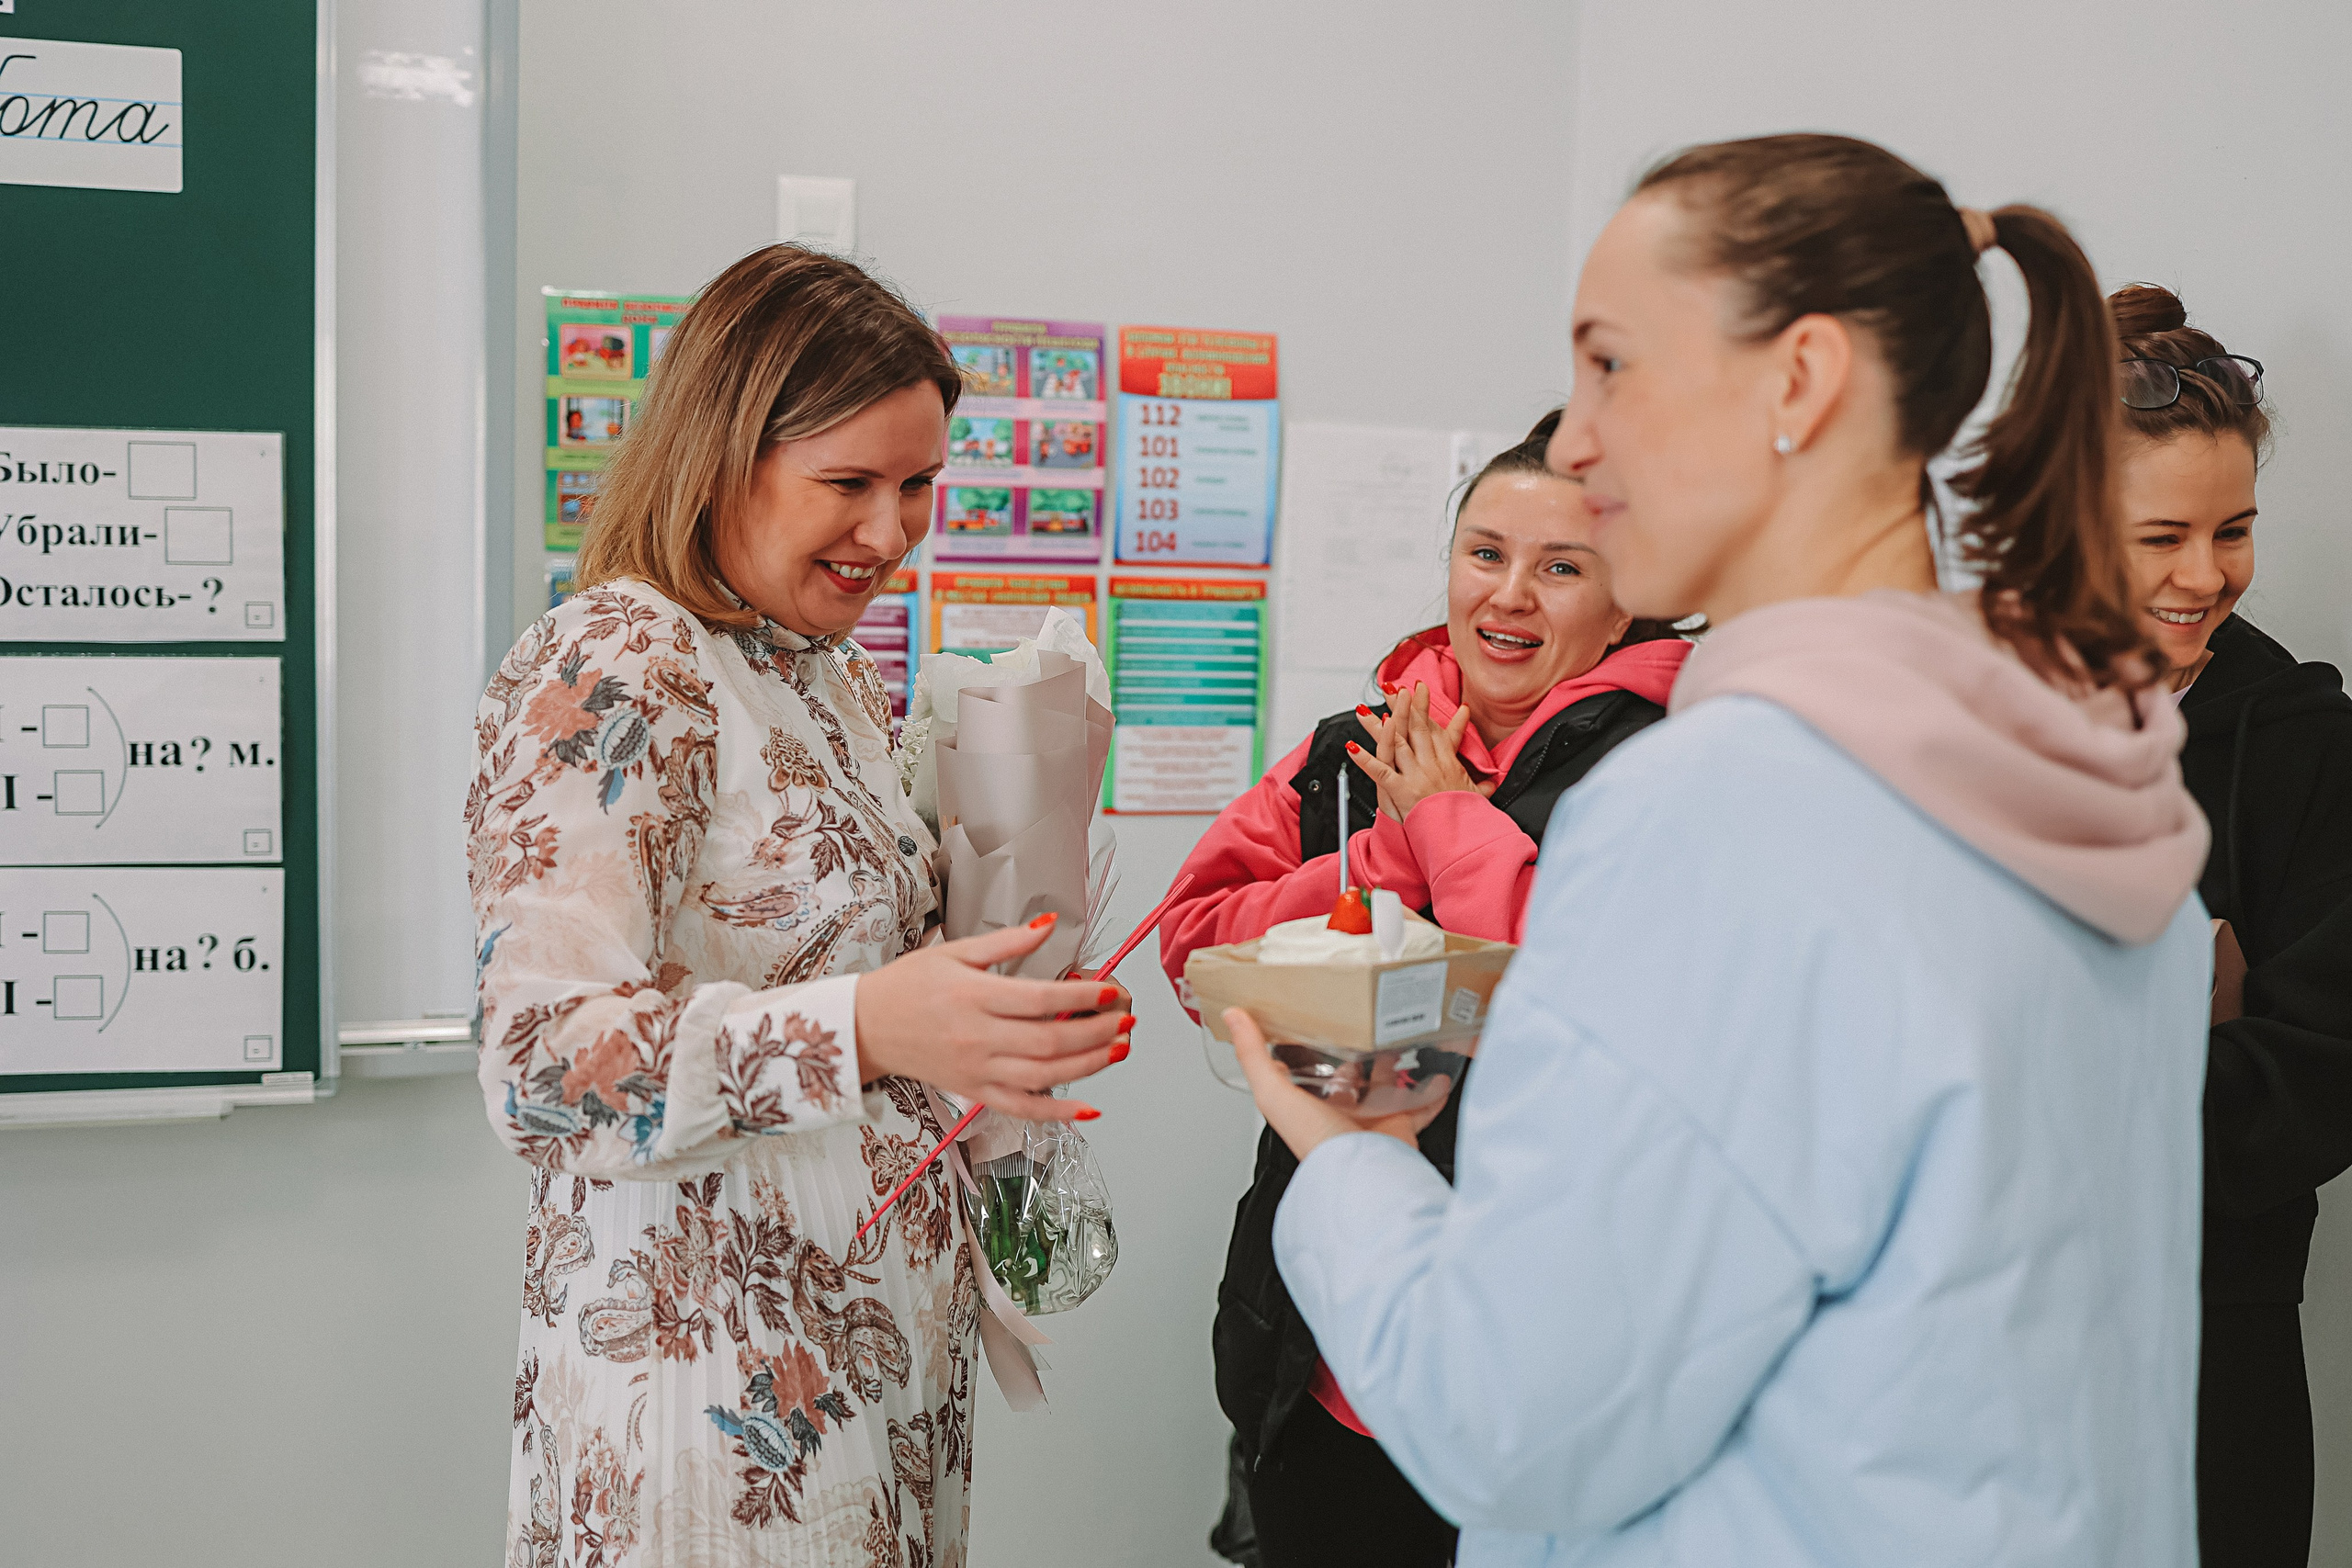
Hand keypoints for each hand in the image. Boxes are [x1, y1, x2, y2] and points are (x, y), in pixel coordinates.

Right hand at [855, 914, 1131, 1121]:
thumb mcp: (955, 951)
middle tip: (1127, 1019)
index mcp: (974, 996)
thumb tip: (1049, 925)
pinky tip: (1089, 1108)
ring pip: (1043, 1077)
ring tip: (1119, 1048)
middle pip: (1050, 1042)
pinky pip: (1022, 1108)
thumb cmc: (908, 985)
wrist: (866, 1026)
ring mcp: (977, 1069)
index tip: (1111, 990)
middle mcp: (978, 1037)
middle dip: (1097, 1032)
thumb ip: (1007, 941)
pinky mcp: (975, 1091)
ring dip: (1088, 1066)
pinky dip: (1057, 1113)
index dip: (1082, 997)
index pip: (1040, 1000)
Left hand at [1225, 1007, 1444, 1159]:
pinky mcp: (1402, 1127)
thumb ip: (1253, 1055)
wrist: (1360, 1172)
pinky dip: (1432, 1092)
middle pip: (1352, 1080)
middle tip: (1369, 1028)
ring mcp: (1374, 1120)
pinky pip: (1421, 1107)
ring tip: (1404, 1040)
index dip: (1312, 1052)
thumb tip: (1233, 1016)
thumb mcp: (1273, 1092)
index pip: (1310, 1074)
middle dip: (1359, 1057)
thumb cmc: (1316, 1141)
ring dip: (1395, 1068)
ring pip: (1387, 1088)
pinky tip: (1440, 1076)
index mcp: (1310, 1107)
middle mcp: (1342, 1115)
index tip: (1319, 1023)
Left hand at [1348, 682, 1494, 820]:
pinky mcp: (1402, 790)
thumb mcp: (1476, 795)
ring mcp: (1416, 775)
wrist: (1462, 835)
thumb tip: (1493, 782)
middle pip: (1412, 728)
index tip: (1417, 690)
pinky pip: (1379, 771)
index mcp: (1447, 761)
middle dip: (1401, 705)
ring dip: (1377, 725)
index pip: (1432, 728)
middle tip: (1391, 688)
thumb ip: (1481, 785)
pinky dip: (1364, 759)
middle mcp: (1431, 763)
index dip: (1423, 707)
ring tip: (1364, 711)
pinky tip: (1352, 748)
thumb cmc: (1466, 818)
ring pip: (1394, 743)